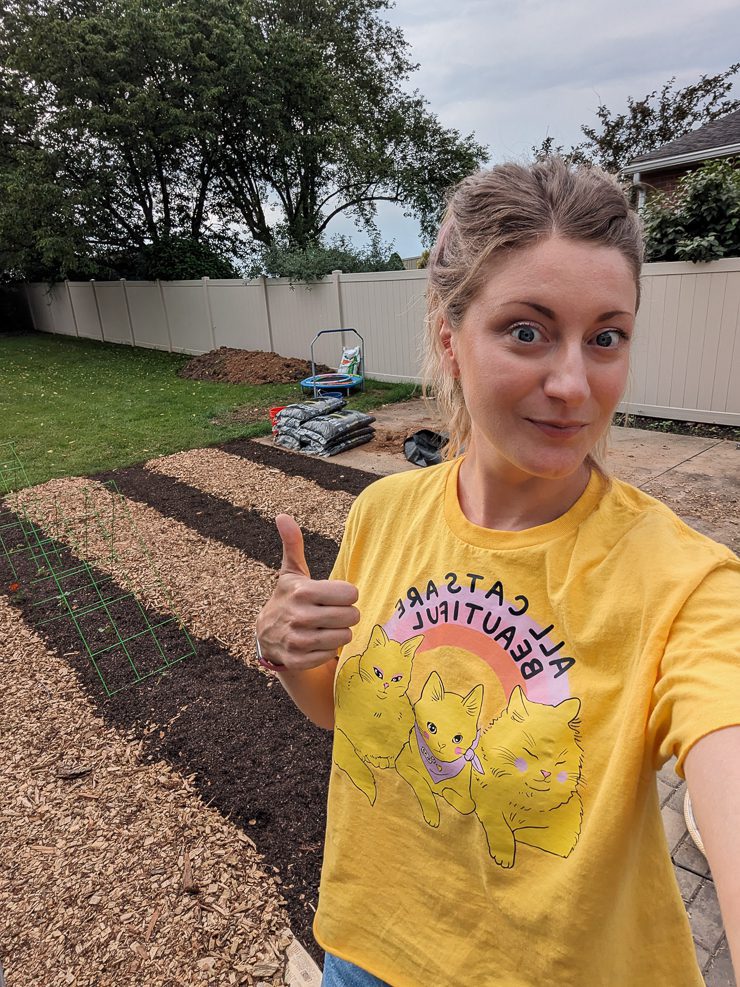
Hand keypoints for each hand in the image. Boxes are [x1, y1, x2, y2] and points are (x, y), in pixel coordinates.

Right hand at [255, 513, 359, 671]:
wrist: (267, 636)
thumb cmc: (288, 599)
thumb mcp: (291, 573)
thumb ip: (293, 544)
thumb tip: (282, 515)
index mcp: (303, 592)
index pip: (351, 594)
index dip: (346, 595)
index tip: (334, 596)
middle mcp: (300, 616)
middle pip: (352, 616)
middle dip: (346, 614)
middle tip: (332, 613)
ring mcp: (298, 641)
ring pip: (344, 636)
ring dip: (339, 632)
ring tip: (325, 627)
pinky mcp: (299, 660)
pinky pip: (331, 654)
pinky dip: (327, 650)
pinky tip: (316, 642)